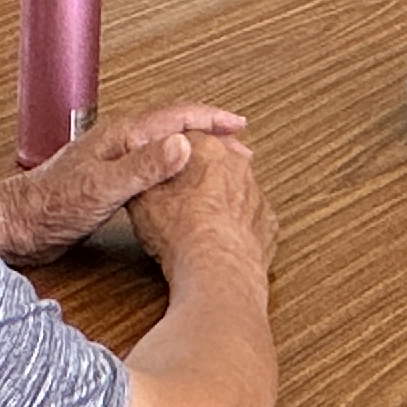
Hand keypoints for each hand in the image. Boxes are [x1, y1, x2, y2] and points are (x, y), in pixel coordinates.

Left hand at [0, 102, 250, 265]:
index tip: (239, 126)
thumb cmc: (49, 207)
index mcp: (121, 136)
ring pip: (163, 148)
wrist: (14, 225)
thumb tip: (184, 144)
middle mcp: (118, 143)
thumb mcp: (103, 188)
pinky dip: (173, 173)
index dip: (211, 120)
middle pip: (173, 129)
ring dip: (192, 153)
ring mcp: (111, 161)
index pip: (176, 117)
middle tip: (239, 150)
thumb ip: (144, 167)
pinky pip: (151, 169)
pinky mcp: (106, 183)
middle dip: (209, 136)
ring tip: (216, 165)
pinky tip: (177, 189)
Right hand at [132, 123, 272, 285]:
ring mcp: (255, 193)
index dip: (174, 154)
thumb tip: (140, 168)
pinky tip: (221, 240)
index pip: (189, 138)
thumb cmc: (180, 232)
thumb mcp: (141, 199)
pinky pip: (250, 218)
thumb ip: (145, 175)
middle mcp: (236, 166)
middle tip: (181, 198)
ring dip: (221, 201)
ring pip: (236, 189)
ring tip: (200, 224)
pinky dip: (238, 226)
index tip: (167, 169)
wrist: (215, 268)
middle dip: (200, 176)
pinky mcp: (266, 222)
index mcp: (205, 151)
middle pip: (216, 161)